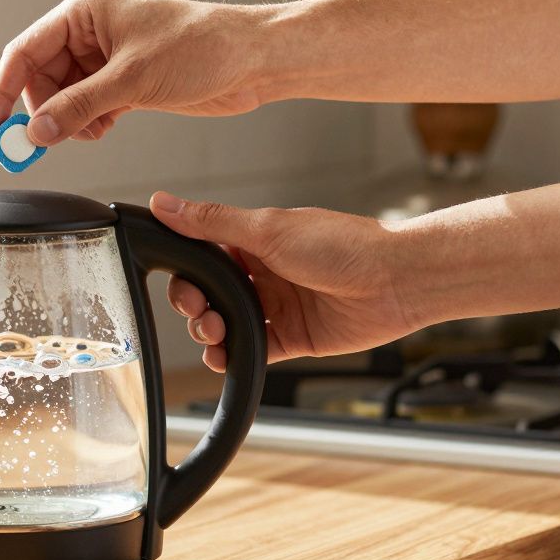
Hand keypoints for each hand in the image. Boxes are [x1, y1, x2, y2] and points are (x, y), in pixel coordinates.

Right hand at [0, 0, 270, 146]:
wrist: (251, 60)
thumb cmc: (202, 46)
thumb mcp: (132, 79)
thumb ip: (79, 107)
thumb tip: (37, 131)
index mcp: (84, 12)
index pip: (23, 53)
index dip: (2, 94)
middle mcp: (90, 32)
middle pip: (39, 79)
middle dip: (42, 113)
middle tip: (40, 145)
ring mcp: (105, 58)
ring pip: (62, 98)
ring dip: (69, 122)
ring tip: (93, 129)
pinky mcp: (122, 82)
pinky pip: (86, 107)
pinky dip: (89, 124)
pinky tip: (107, 125)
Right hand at [148, 192, 421, 371]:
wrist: (396, 281)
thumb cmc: (343, 245)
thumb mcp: (267, 229)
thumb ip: (210, 222)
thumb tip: (163, 203)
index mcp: (253, 241)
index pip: (201, 256)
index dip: (185, 272)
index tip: (179, 281)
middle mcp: (262, 273)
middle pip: (209, 294)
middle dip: (194, 305)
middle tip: (198, 309)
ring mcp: (277, 307)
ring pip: (226, 324)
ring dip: (210, 332)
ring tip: (215, 333)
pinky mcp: (292, 338)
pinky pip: (252, 351)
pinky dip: (233, 356)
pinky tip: (225, 356)